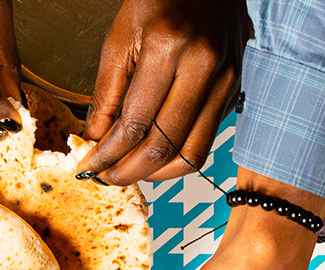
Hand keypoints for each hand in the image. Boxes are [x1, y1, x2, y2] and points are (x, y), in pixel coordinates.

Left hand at [79, 0, 244, 182]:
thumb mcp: (119, 37)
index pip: (135, 123)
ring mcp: (225, 79)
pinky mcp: (234, 89)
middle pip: (164, 146)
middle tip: (106, 177)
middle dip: (129, 171)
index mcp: (168, 47)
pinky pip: (206, 139)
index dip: (108, 155)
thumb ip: (106, 92)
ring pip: (192, 154)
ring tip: (130, 171)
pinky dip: (178, 157)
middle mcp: (203, 66)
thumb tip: (95, 139)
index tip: (90, 166)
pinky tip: (156, 155)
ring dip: (157, 174)